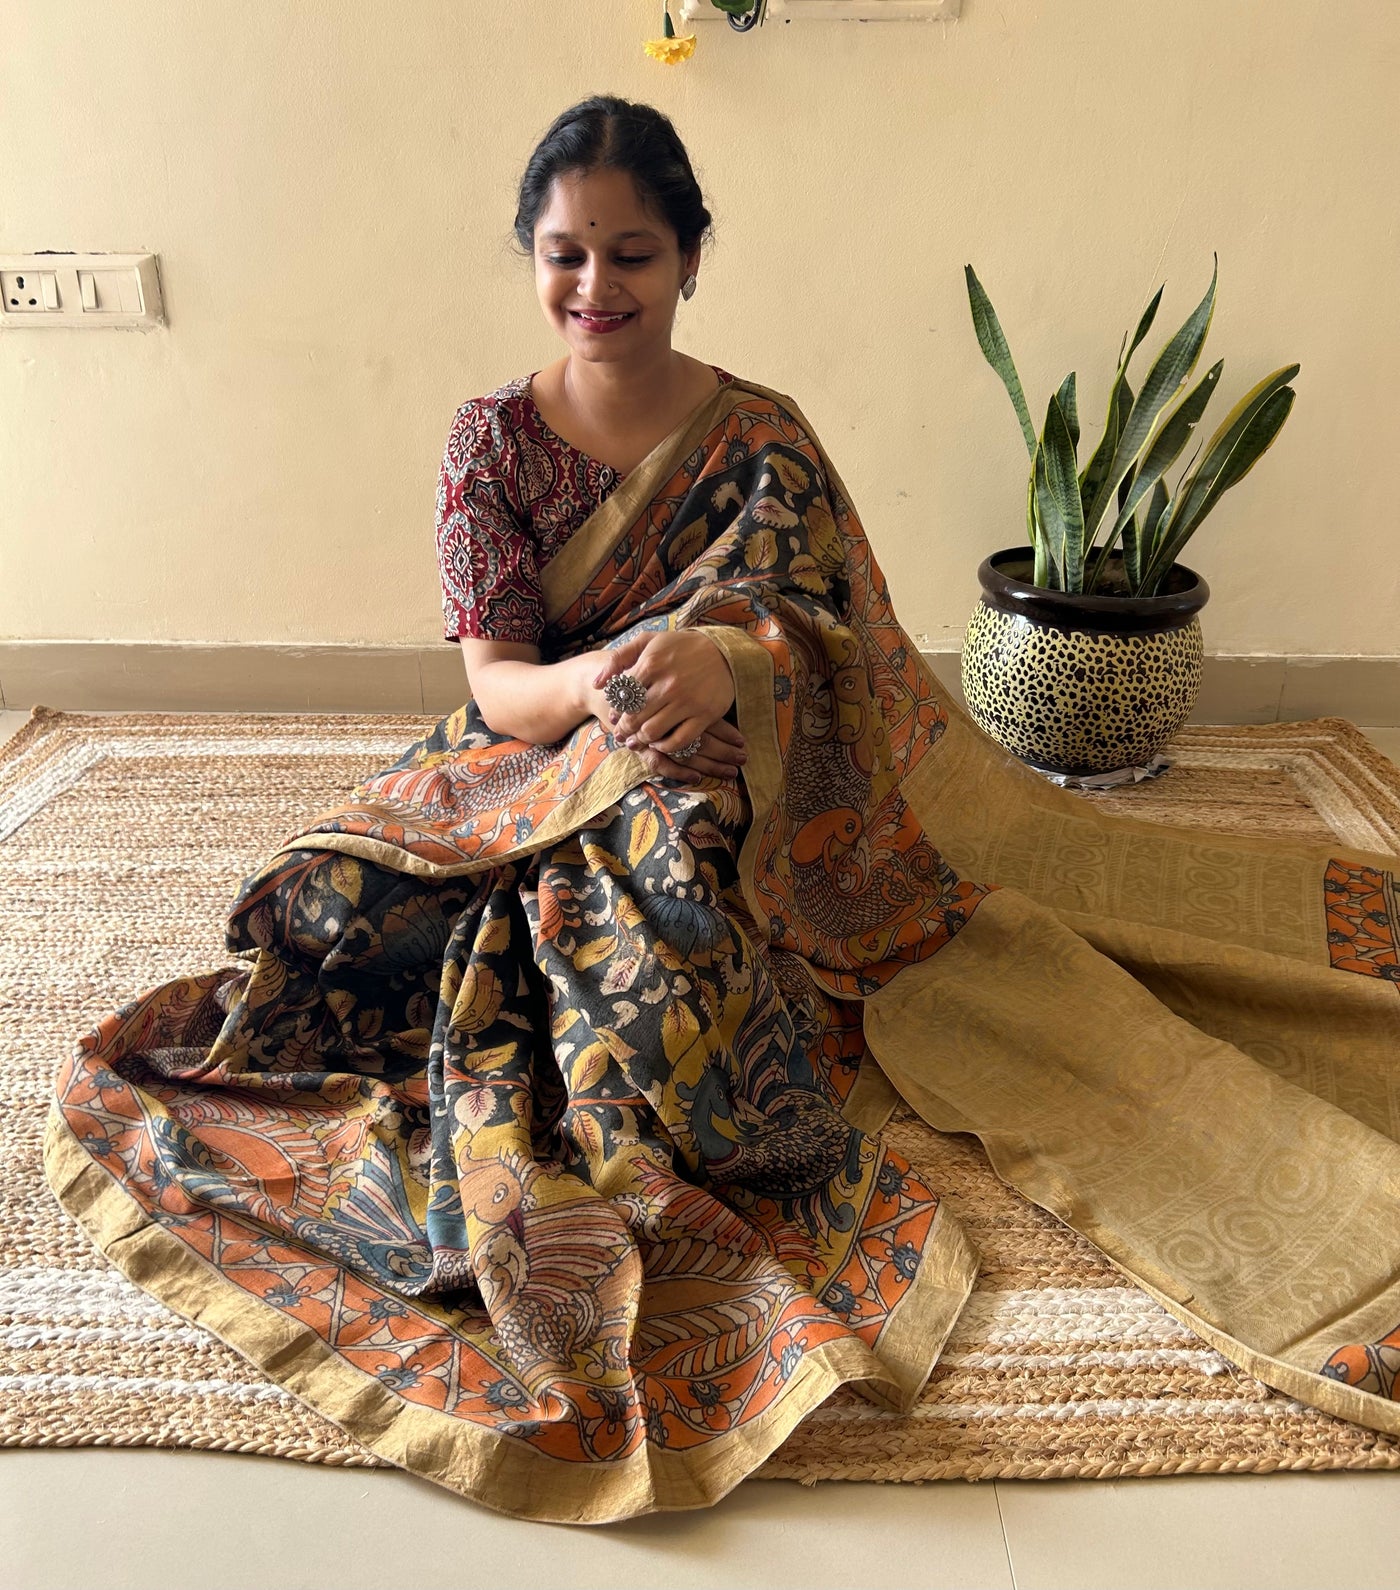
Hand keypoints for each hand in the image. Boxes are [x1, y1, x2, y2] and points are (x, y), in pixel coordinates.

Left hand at [592, 629, 744, 784]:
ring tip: (638, 740)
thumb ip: (620, 657)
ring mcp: (688, 701)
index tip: (614, 717)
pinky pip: (679, 741)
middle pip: (634, 718)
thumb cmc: (681, 647)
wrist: (723, 652)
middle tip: (621, 734)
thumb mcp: (649, 641)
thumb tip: (597, 684)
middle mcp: (669, 684)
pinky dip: (665, 747)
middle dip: (624, 730)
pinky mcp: (705, 715)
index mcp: (652, 663)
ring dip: (641, 740)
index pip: (622, 696)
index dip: (615, 711)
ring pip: (653, 732)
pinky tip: (660, 743)